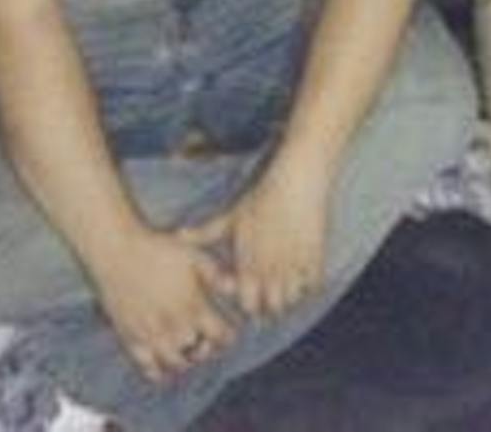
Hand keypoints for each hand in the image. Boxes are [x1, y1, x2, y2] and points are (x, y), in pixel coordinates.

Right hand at [88, 223, 238, 382]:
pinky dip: (159, 373)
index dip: (228, 336)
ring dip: (186, 361)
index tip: (227, 332)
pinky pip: (147, 368)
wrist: (118, 253)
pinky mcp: (130, 339)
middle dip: (208, 349)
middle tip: (207, 342)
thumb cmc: (158, 250)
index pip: (221, 336)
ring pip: (176, 364)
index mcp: (194, 306)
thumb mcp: (194, 256)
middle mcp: (174, 326)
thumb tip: (236, 290)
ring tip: (188, 351)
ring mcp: (151, 335)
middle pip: (200, 353)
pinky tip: (164, 366)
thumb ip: (217, 276)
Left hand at [178, 156, 332, 321]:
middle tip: (272, 297)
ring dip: (290, 298)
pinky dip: (310, 285)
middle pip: (272, 309)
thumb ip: (206, 233)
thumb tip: (177, 235)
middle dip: (271, 308)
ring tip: (289, 288)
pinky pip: (314, 285)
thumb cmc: (262, 199)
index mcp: (248, 264)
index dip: (249, 304)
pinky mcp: (314, 256)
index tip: (252, 295)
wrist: (296, 181)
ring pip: (293, 300)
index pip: (247, 304)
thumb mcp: (232, 217)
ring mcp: (293, 264)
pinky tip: (304, 276)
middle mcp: (270, 269)